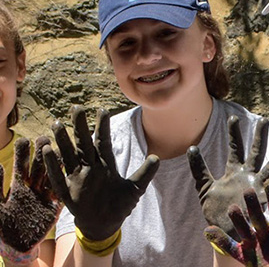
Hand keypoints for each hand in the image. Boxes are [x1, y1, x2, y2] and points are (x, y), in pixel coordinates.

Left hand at [0, 136, 61, 252]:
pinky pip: (62, 190)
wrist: (18, 246)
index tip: (23, 140)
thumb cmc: (4, 228)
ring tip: (59, 148)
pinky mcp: (56, 205)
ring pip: (51, 174)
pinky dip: (65, 180)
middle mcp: (33, 188)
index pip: (20, 166)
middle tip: (45, 137)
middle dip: (41, 152)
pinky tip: (70, 169)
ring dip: (55, 162)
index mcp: (18, 187)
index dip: (21, 154)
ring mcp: (45, 195)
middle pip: (38, 166)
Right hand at [42, 106, 159, 240]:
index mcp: (106, 164)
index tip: (102, 110)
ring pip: (69, 155)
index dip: (102, 126)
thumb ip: (144, 173)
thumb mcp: (135, 189)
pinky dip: (53, 164)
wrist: (105, 224)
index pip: (103, 141)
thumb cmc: (119, 205)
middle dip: (80, 126)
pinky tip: (47, 150)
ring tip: (56, 123)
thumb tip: (157, 158)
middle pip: (84, 143)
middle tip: (76, 108)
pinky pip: (57, 175)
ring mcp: (77, 177)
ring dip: (63, 140)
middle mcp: (90, 167)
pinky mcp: (67, 190)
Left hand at [188, 116, 268, 239]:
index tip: (233, 117)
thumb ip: (199, 168)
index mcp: (234, 172)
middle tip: (264, 120)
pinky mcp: (264, 200)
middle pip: (257, 152)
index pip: (235, 148)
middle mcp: (249, 176)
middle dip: (260, 136)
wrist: (224, 232)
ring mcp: (258, 186)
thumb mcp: (204, 187)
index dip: (234, 133)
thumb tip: (191, 148)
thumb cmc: (216, 211)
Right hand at [204, 178, 268, 266]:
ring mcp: (256, 245)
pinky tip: (209, 230)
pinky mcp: (246, 257)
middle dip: (253, 205)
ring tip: (232, 208)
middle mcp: (267, 234)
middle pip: (258, 217)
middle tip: (248, 190)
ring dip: (238, 220)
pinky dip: (220, 240)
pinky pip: (231, 248)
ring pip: (244, 230)